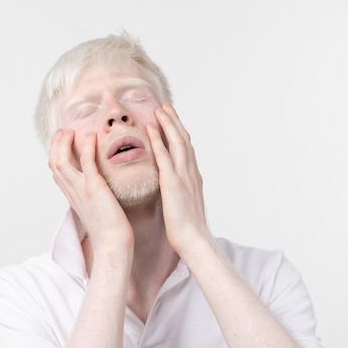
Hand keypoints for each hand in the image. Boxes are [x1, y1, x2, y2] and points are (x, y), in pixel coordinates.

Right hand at [48, 129, 133, 252]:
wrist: (113, 245)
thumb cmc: (110, 233)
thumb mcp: (97, 213)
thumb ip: (94, 200)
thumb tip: (100, 195)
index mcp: (73, 198)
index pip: (57, 173)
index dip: (56, 155)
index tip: (61, 143)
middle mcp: (73, 193)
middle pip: (54, 164)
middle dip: (56, 145)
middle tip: (62, 131)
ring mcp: (81, 190)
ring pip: (62, 161)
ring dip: (64, 143)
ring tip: (70, 131)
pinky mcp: (94, 188)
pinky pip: (86, 162)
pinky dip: (87, 147)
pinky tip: (91, 136)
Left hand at [146, 103, 210, 256]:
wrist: (195, 241)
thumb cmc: (188, 230)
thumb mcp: (184, 207)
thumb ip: (180, 194)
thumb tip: (175, 192)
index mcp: (193, 178)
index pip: (187, 149)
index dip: (180, 133)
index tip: (172, 120)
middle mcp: (191, 173)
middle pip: (184, 139)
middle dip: (175, 121)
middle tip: (166, 106)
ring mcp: (183, 176)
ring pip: (177, 141)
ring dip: (168, 123)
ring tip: (159, 109)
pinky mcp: (173, 182)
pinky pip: (164, 155)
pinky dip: (159, 139)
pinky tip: (152, 127)